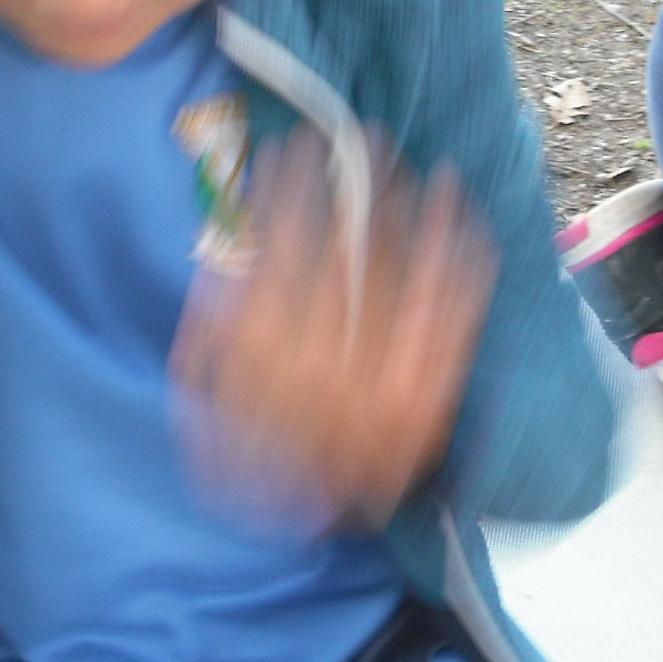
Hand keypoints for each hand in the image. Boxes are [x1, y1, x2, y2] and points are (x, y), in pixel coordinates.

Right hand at [171, 130, 491, 527]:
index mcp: (269, 358)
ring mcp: (389, 378)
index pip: (282, 251)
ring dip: (411, 210)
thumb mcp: (199, 388)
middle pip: (349, 252)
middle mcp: (330, 364)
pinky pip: (453, 313)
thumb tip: (229, 252)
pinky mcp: (432, 390)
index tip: (291, 149)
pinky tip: (463, 215)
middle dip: (357, 186)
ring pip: (405, 273)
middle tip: (362, 139)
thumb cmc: (250, 449)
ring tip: (416, 165)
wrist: (314, 522)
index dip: (288, 192)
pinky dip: (461, 258)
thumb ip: (206, 324)